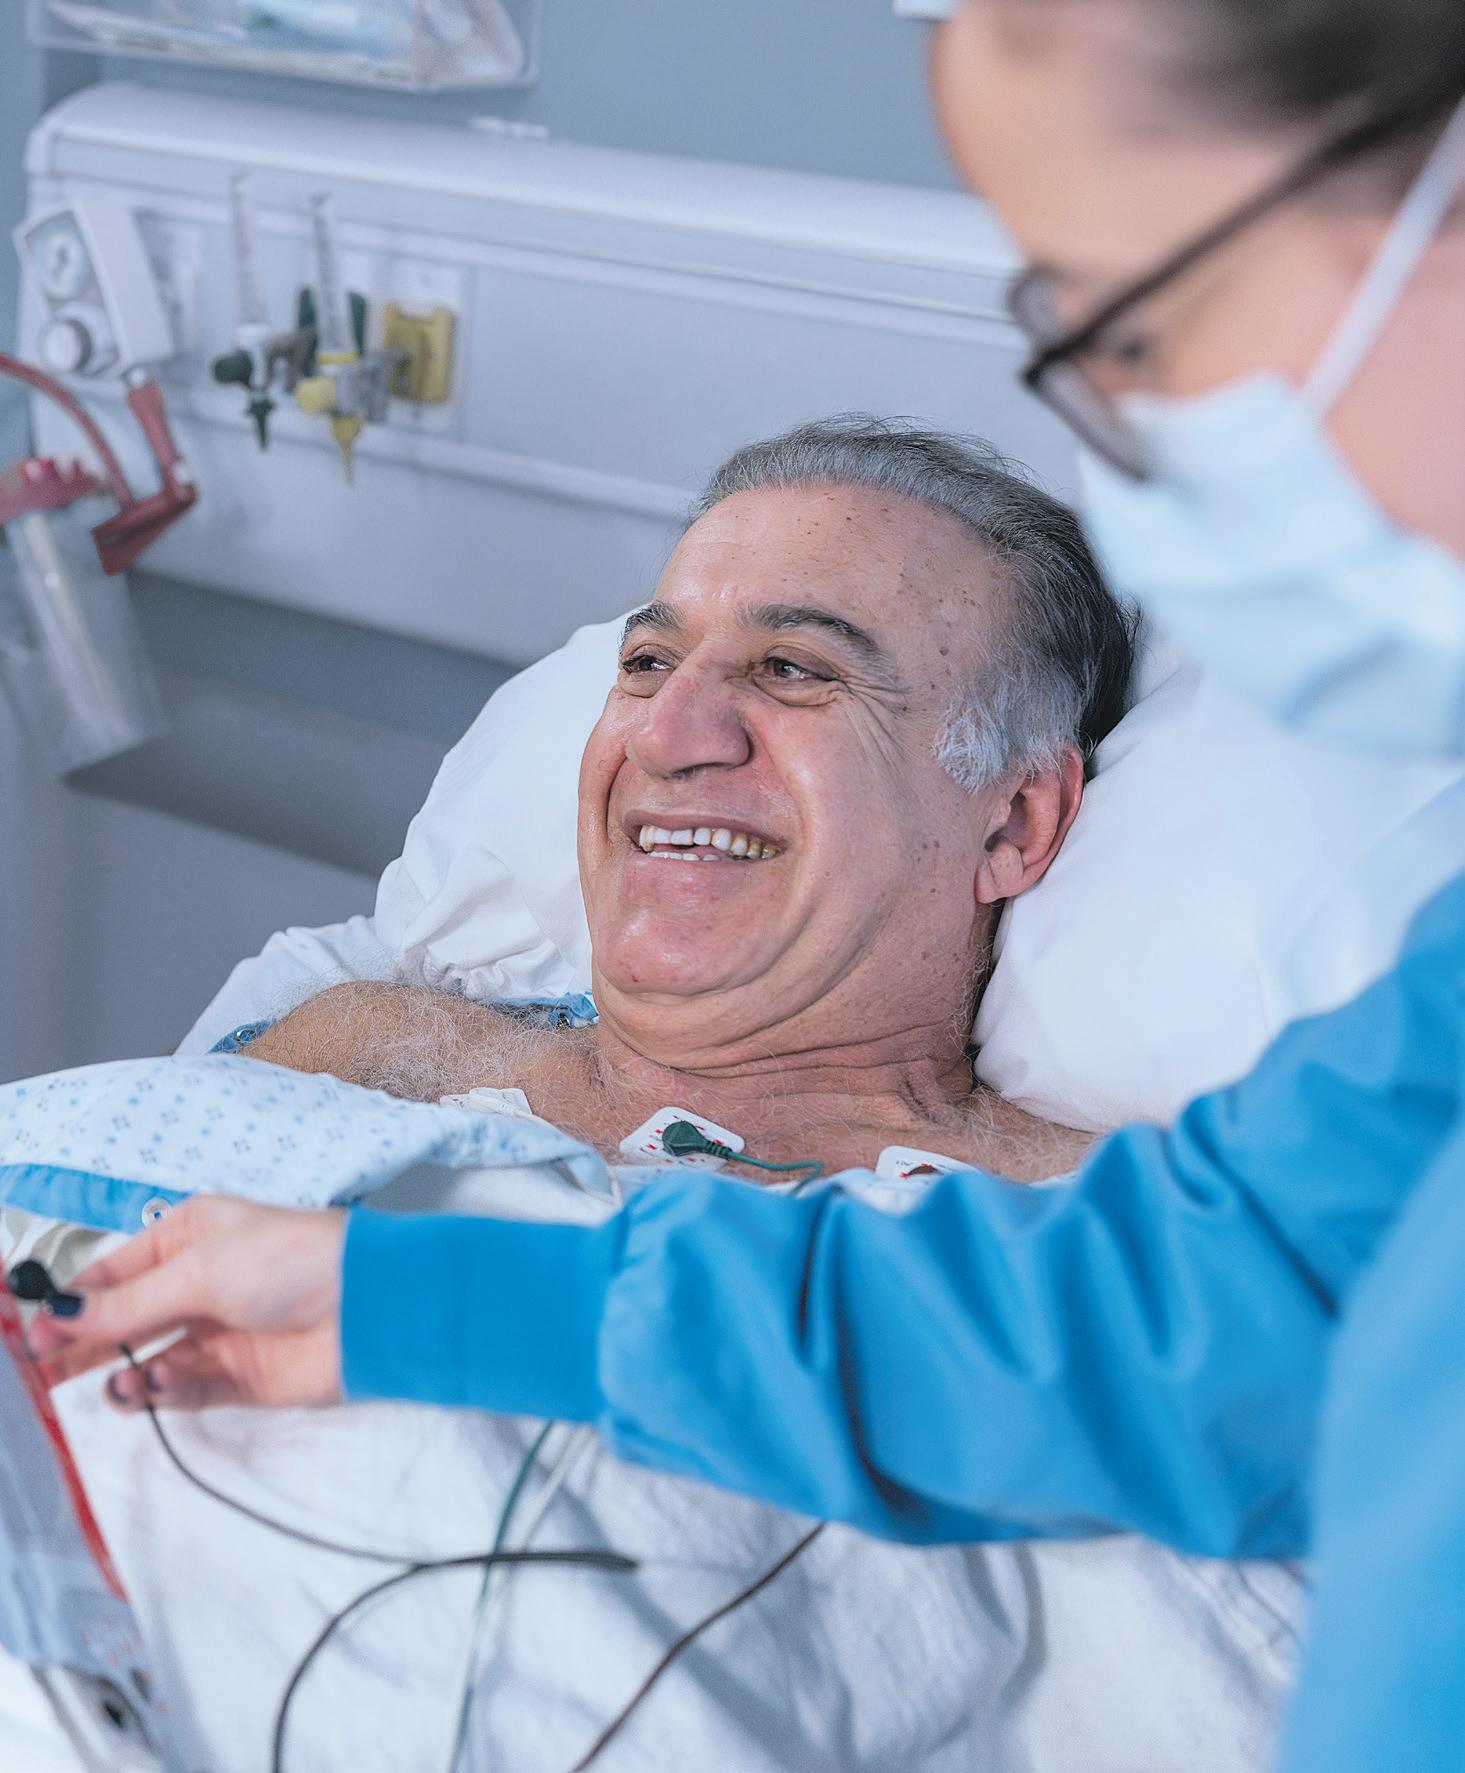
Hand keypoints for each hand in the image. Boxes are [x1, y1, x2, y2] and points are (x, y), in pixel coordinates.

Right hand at [29, 1196, 346, 1411]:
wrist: (370, 1305)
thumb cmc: (291, 1260)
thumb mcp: (200, 1270)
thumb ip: (127, 1302)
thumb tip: (56, 1312)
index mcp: (189, 1236)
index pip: (112, 1272)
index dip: (68, 1302)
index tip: (26, 1332)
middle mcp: (199, 1282)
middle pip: (123, 1320)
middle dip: (81, 1345)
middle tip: (39, 1373)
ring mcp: (218, 1331)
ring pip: (147, 1359)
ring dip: (125, 1374)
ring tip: (118, 1386)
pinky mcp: (238, 1376)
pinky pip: (183, 1387)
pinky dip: (163, 1391)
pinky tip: (153, 1387)